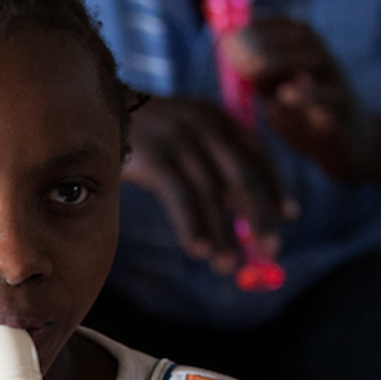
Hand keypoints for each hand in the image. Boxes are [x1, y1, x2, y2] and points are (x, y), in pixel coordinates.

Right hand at [123, 95, 289, 275]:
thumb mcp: (182, 134)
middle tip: (272, 250)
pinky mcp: (155, 158)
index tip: (289, 217)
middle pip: (242, 177)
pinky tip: (200, 251)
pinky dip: (193, 228)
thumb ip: (210, 162)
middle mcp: (204, 125)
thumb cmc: (141, 134)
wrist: (91, 112)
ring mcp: (179, 141)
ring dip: (222, 235)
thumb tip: (239, 212)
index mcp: (217, 116)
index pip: (257, 153)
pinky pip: (181, 200)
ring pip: (211, 196)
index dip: (276, 186)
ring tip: (227, 267)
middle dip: (259, 217)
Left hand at [223, 19, 375, 182]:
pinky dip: (308, 94)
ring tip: (252, 70)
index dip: (254, 27)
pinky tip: (286, 95)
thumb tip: (227, 54)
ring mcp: (337, 81)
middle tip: (234, 56)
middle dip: (263, 42)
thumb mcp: (275, 93)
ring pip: (316, 59)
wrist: (351, 146)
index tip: (226, 39)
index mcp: (307, 51)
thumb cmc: (305, 117)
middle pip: (300, 36)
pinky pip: (330, 97)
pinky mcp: (344, 109)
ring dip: (281, 60)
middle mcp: (324, 59)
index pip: (283, 25)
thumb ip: (256, 76)